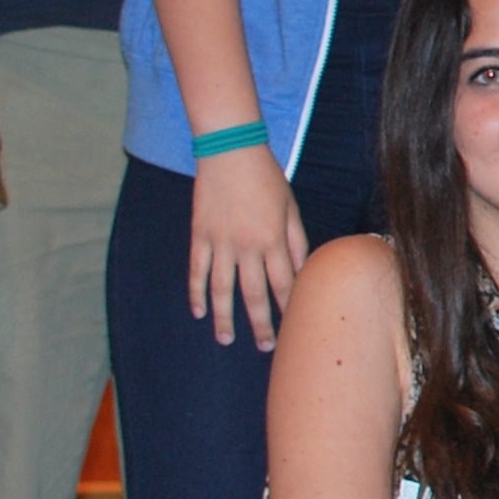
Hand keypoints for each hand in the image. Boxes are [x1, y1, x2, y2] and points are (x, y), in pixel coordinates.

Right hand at [190, 145, 307, 350]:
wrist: (230, 150)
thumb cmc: (266, 177)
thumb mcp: (290, 207)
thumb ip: (296, 242)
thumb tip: (303, 272)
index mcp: (274, 239)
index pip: (284, 284)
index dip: (289, 308)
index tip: (295, 329)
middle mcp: (247, 246)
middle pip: (254, 294)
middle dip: (261, 324)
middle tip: (265, 347)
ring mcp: (220, 242)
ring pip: (222, 290)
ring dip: (224, 317)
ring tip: (227, 340)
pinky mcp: (199, 235)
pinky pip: (197, 270)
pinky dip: (196, 292)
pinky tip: (198, 311)